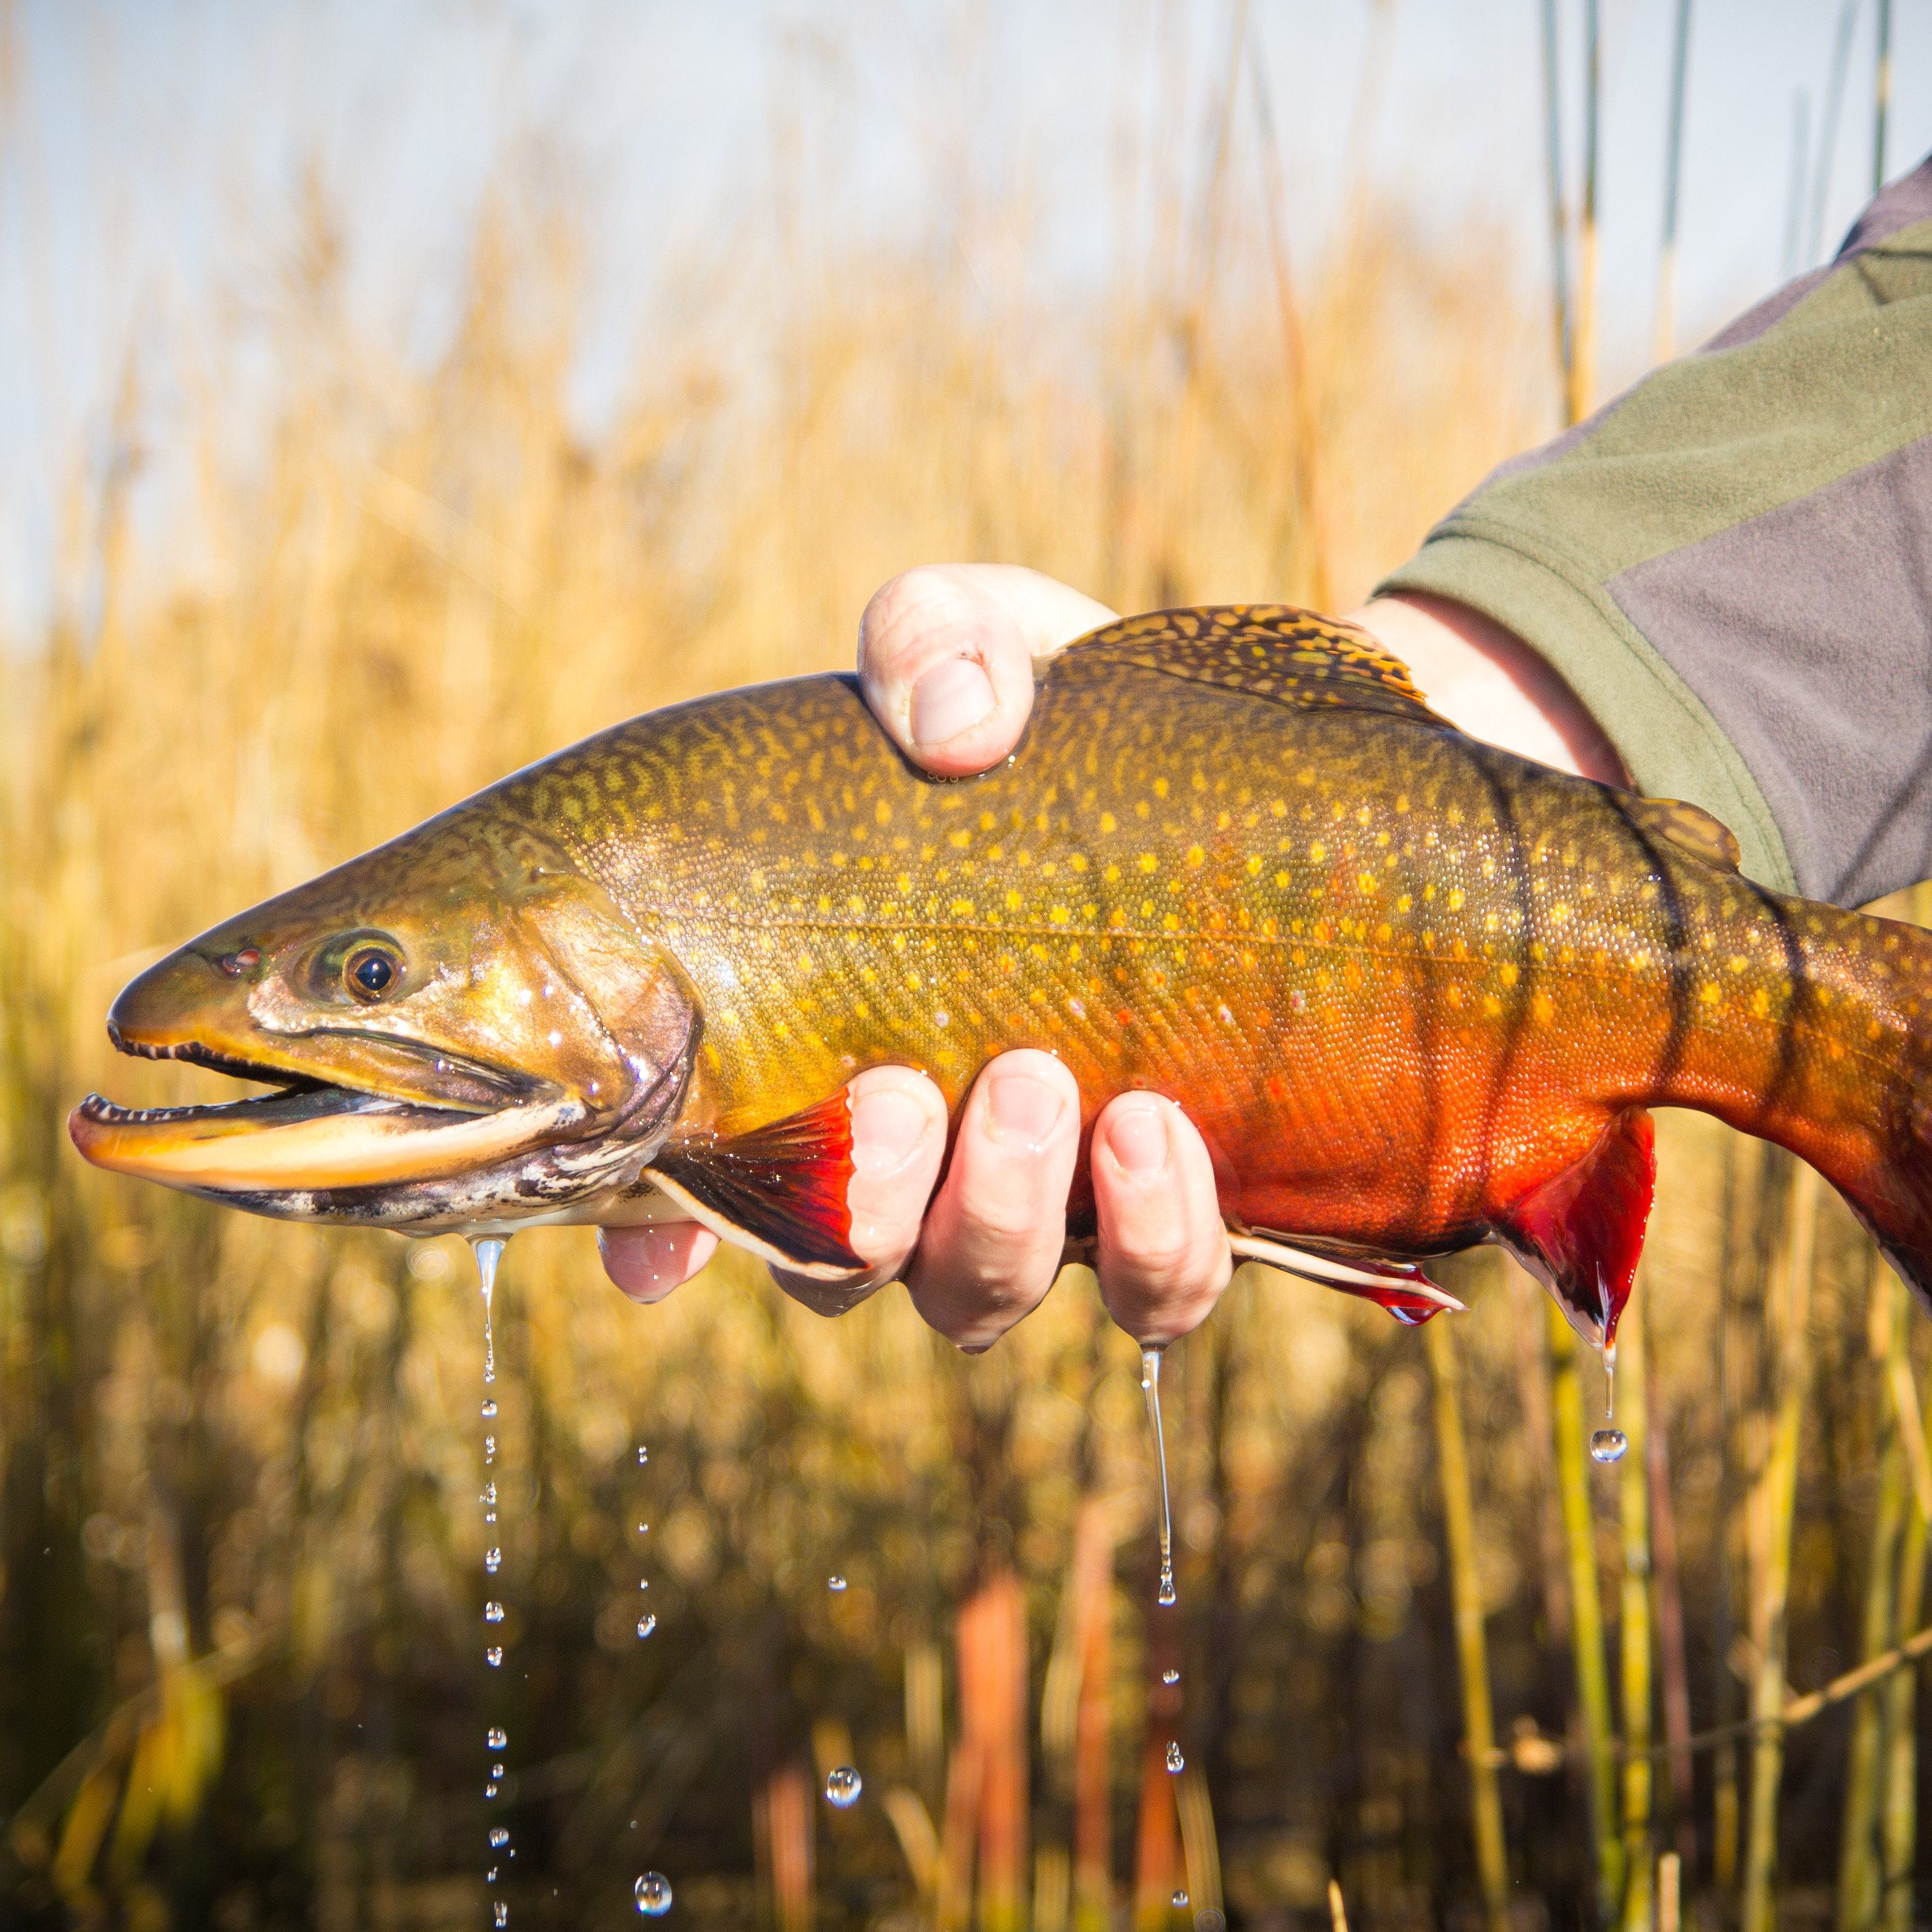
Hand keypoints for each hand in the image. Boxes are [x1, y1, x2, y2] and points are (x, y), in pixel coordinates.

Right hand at [600, 563, 1616, 1346]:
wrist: (1274, 772)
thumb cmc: (1075, 719)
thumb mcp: (993, 637)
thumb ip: (937, 641)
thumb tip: (952, 721)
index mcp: (810, 1037)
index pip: (697, 1178)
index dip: (657, 1232)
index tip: (659, 1243)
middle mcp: (908, 1153)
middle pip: (834, 1264)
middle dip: (859, 1202)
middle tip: (902, 1087)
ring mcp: (1039, 1202)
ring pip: (974, 1294)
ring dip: (992, 1215)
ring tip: (1040, 1083)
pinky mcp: (1177, 1216)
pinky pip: (1151, 1294)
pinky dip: (1147, 1238)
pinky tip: (1158, 1131)